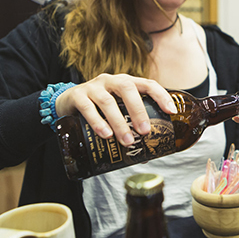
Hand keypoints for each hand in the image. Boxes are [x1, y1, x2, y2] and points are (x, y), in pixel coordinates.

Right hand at [55, 73, 175, 145]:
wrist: (67, 102)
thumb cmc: (99, 108)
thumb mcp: (117, 111)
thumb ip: (130, 127)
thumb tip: (147, 156)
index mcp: (126, 83)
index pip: (147, 84)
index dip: (161, 95)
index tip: (171, 111)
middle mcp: (111, 81)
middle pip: (127, 89)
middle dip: (138, 110)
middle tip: (144, 131)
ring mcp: (93, 86)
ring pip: (107, 101)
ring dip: (119, 122)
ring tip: (127, 141)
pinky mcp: (77, 96)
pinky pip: (88, 108)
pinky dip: (98, 122)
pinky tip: (105, 134)